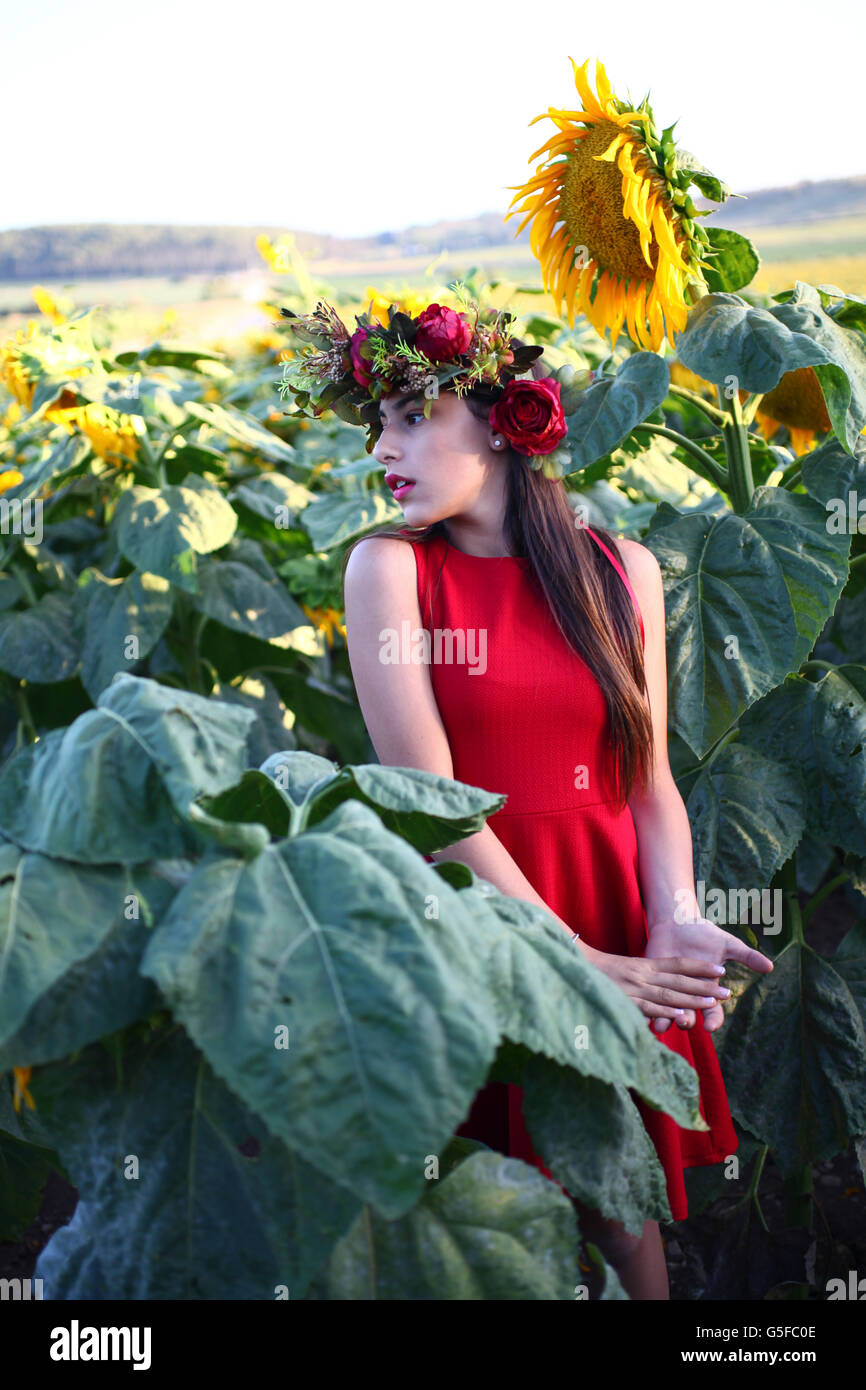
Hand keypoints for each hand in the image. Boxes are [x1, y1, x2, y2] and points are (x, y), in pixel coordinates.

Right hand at [578, 940, 731, 1025]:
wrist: (570, 964)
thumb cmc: (597, 970)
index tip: (720, 970)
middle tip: (727, 993)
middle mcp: (642, 975)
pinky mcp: (623, 1000)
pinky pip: (646, 1007)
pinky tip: (680, 1016)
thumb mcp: (625, 970)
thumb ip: (643, 977)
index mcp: (643, 965)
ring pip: (667, 994)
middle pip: (678, 981)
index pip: (677, 965)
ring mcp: (633, 988)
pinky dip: (663, 1012)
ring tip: (712, 1003)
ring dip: (691, 999)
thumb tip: (664, 993)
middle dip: (704, 986)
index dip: (699, 967)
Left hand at [644, 915, 773, 1033]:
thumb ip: (748, 957)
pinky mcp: (652, 983)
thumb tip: (770, 966)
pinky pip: (648, 999)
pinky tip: (641, 1012)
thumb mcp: (728, 945)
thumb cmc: (705, 934)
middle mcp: (688, 996)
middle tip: (684, 1022)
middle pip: (689, 1016)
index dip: (713, 1020)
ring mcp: (669, 992)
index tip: (711, 1026)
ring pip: (667, 1014)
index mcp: (707, 991)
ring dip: (665, 1020)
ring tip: (662, 1024)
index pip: (713, 1012)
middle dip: (686, 1021)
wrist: (678, 923)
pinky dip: (645, 1008)